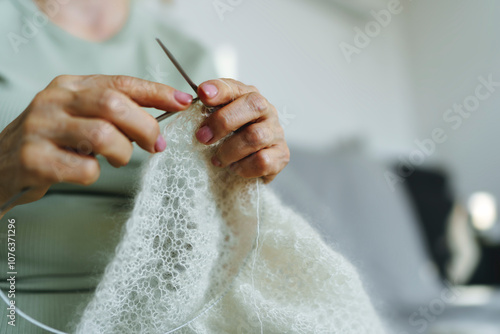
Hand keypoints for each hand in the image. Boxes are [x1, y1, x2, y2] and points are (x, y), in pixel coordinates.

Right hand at [0, 75, 192, 211]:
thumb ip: (114, 112)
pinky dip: (96, 174)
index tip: (183, 102)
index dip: (157, 92)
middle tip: (157, 145)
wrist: (1, 165)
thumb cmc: (53, 142)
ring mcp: (42, 128)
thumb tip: (162, 116)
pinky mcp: (34, 159)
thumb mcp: (80, 116)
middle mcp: (54, 101)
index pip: (121, 83)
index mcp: (70, 86)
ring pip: (103, 136)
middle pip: (115, 105)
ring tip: (117, 159)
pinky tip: (86, 170)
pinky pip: (85, 168)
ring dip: (123, 153)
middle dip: (146, 127)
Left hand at [195, 79, 289, 182]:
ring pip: (256, 136)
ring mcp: (276, 133)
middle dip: (223, 121)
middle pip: (252, 105)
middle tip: (202, 137)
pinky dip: (244, 167)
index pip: (235, 87)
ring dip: (230, 150)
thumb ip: (204, 111)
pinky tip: (235, 168)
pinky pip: (263, 160)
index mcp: (247, 96)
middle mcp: (266, 110)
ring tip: (217, 159)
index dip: (219, 89)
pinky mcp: (282, 155)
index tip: (202, 94)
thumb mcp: (214, 123)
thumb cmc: (229, 141)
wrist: (247, 170)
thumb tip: (184, 103)